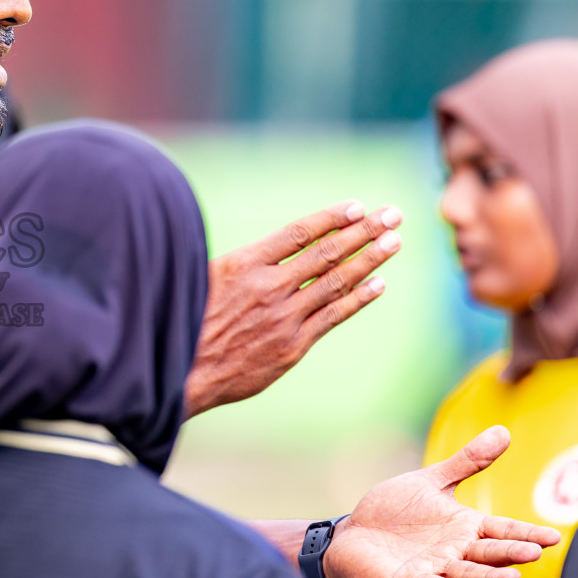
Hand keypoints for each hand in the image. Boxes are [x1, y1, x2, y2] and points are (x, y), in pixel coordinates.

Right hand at [184, 201, 401, 416]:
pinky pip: (333, 316)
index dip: (331, 217)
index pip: (299, 233)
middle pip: (327, 252)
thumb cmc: (188, 320)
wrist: (183, 371)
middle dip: (364, 231)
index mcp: (244, 264)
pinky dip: (358, 298)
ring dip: (370, 259)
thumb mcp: (206, 278)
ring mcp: (284, 317)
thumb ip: (244, 264)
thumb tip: (275, 247)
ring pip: (337, 281)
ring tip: (394, 242)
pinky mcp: (292, 345)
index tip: (357, 206)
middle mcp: (269, 287)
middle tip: (392, 215)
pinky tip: (378, 284)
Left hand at [324, 426, 561, 577]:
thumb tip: (504, 430)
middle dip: (511, 553)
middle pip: (488, 553)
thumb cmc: (395, 511)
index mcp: (465, 528)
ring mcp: (434, 569)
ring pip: (467, 575)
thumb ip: (467, 462)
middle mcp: (455, 552)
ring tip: (512, 577)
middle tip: (535, 552)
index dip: (526, 534)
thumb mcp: (432, 482)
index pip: (502, 531)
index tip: (554, 537)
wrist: (352, 536)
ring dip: (488, 577)